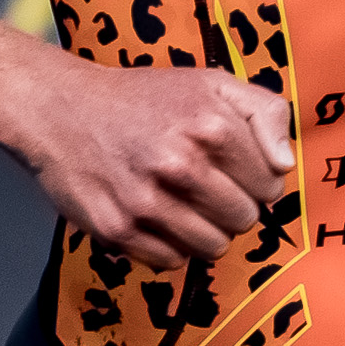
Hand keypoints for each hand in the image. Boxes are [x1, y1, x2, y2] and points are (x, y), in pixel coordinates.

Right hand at [0, 56, 292, 265]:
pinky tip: (156, 219)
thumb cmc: (144, 98)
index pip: (270, 185)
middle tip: (207, 188)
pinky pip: (171, 263)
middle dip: (233, 206)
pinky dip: (170, 247)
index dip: (256, 180)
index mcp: (212, 126)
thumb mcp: (212, 82)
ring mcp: (146, 201)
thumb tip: (284, 166)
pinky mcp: (116, 229)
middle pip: (244, 219)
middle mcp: (180, 165)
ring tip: (184, 204)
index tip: (234, 171)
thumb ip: (265, 113)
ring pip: (213, 247)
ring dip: (206, 231)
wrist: (59, 108)